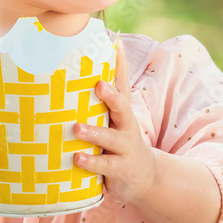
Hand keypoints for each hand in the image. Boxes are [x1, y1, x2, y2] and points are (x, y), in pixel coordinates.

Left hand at [72, 39, 156, 203]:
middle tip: (99, 85)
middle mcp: (126, 128)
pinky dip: (91, 163)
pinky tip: (77, 159)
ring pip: (111, 139)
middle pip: (123, 109)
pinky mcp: (119, 170)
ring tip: (77, 128)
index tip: (116, 45)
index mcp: (123, 113)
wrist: (145, 177)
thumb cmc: (121, 141)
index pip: (124, 84)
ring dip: (94, 133)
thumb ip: (106, 98)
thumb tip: (95, 61)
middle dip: (112, 97)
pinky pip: (105, 166)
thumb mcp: (117, 120)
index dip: (121, 65)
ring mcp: (124, 149)